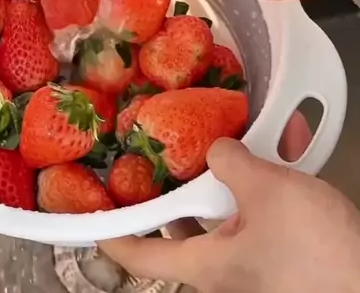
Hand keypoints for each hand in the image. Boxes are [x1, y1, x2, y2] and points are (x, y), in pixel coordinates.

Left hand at [99, 137, 359, 292]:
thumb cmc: (314, 249)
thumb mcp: (265, 191)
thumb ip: (229, 161)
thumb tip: (213, 148)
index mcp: (207, 265)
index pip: (141, 255)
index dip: (112, 234)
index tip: (91, 216)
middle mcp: (226, 270)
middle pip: (184, 228)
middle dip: (178, 186)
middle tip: (164, 150)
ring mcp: (256, 264)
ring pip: (228, 213)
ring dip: (231, 174)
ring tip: (232, 133)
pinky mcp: (286, 255)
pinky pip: (264, 212)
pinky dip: (268, 181)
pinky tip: (286, 144)